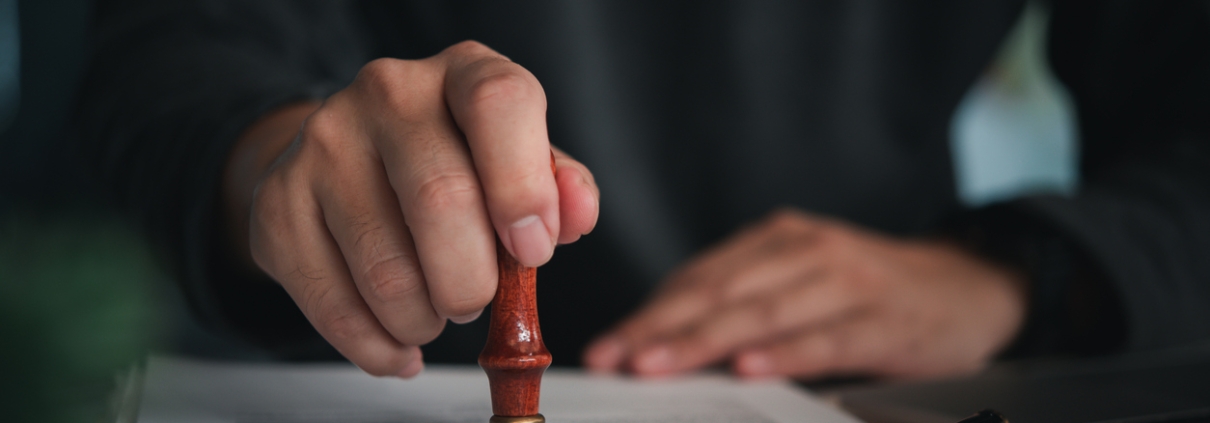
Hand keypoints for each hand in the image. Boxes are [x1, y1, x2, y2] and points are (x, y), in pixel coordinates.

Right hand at [223, 41, 598, 377]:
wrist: (348, 159)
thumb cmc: (454, 163)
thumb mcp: (517, 162)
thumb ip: (557, 190)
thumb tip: (575, 218)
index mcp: (462, 73)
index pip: (499, 103)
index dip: (523, 187)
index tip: (533, 250)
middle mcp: (388, 94)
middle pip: (441, 199)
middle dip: (473, 280)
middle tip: (475, 300)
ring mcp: (323, 145)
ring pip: (387, 269)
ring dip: (425, 320)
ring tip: (434, 315)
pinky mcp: (279, 205)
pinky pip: (334, 306)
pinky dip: (378, 346)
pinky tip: (397, 343)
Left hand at [583, 209, 1024, 379]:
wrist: (968, 284)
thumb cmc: (869, 291)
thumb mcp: (803, 281)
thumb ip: (745, 303)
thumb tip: (667, 343)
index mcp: (778, 241)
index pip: (699, 278)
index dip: (648, 313)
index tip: (607, 346)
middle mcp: (806, 251)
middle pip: (720, 292)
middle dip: (660, 328)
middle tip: (616, 358)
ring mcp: (847, 282)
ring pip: (763, 312)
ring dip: (705, 340)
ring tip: (658, 365)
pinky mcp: (884, 319)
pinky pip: (827, 338)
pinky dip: (785, 354)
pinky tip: (750, 368)